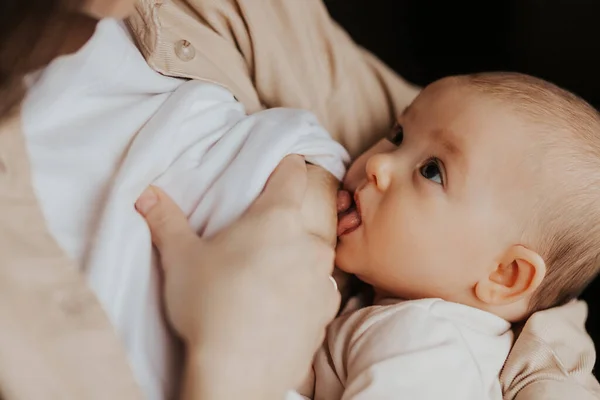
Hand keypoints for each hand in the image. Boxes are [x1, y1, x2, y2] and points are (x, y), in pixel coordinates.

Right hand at [135, 155, 339, 399]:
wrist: (236, 372)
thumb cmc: (208, 306)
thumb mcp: (180, 258)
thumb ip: (165, 220)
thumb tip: (146, 193)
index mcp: (277, 218)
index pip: (294, 173)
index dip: (287, 167)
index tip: (281, 168)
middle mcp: (310, 243)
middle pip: (300, 220)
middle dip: (281, 227)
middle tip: (253, 244)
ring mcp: (323, 280)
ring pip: (310, 258)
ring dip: (293, 262)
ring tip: (262, 282)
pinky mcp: (327, 313)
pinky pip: (316, 293)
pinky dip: (301, 295)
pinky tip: (276, 309)